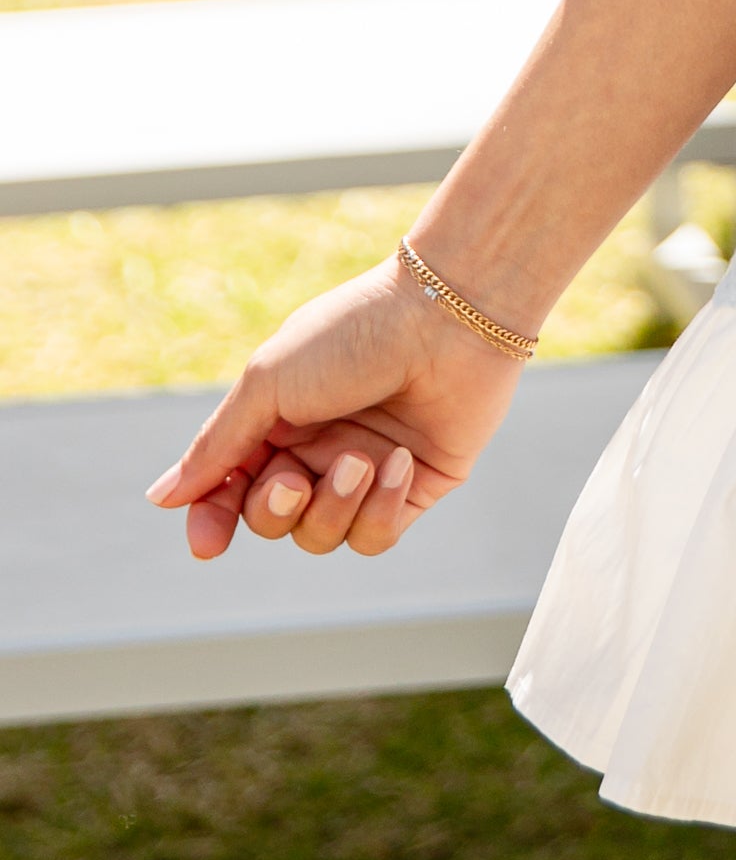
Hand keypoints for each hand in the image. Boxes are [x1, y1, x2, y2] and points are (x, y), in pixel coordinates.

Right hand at [145, 256, 529, 563]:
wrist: (450, 315)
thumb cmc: (354, 335)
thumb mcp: (269, 382)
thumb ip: (218, 446)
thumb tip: (161, 498)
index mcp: (277, 419)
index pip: (230, 488)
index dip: (212, 520)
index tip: (207, 543)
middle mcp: (318, 448)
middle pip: (271, 520)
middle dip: (275, 510)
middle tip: (293, 479)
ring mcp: (366, 471)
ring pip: (322, 536)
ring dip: (334, 507)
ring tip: (362, 458)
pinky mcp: (415, 487)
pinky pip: (376, 536)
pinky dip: (382, 509)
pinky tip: (400, 465)